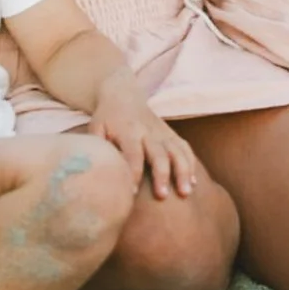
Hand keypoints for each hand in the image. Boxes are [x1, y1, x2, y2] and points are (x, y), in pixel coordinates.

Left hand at [88, 77, 199, 200]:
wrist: (123, 94)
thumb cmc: (106, 118)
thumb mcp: (96, 128)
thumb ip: (98, 147)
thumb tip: (96, 172)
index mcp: (128, 131)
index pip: (132, 154)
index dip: (133, 173)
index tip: (131, 193)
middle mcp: (148, 131)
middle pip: (158, 153)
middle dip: (162, 174)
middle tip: (163, 195)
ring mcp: (162, 132)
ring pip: (177, 151)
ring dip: (183, 171)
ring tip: (185, 192)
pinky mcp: (171, 133)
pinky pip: (185, 148)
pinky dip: (191, 164)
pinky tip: (193, 182)